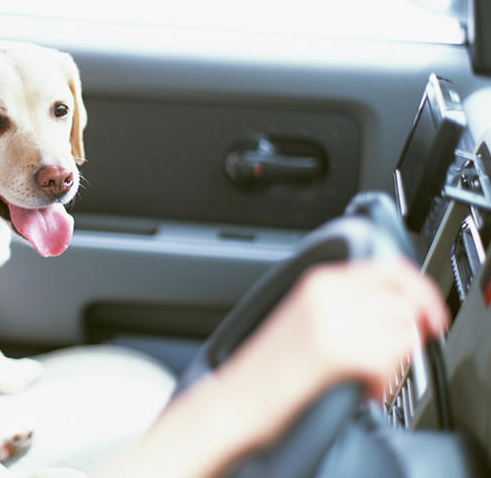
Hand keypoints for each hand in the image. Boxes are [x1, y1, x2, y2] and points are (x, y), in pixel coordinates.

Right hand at [248, 257, 447, 400]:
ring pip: (401, 332)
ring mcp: (330, 319)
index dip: (421, 292)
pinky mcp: (335, 349)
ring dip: (394, 363)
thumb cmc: (266, 370)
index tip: (431, 316)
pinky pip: (390, 359)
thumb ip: (348, 305)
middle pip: (404, 302)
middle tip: (392, 360)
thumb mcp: (307, 320)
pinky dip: (383, 382)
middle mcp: (326, 293)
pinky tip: (361, 390)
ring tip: (367, 378)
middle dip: (407, 336)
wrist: (236, 399)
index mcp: (319, 281)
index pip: (391, 268)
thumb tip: (401, 313)